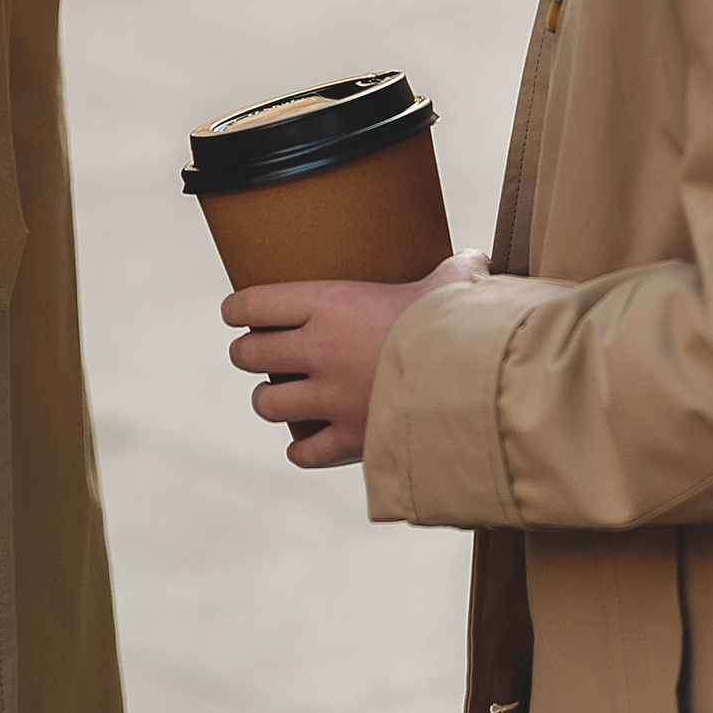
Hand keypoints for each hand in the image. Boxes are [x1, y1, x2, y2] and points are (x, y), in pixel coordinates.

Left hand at [225, 254, 488, 467]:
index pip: (254, 304)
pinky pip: (305, 452)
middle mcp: (318, 350)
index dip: (237, 309)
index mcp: (329, 303)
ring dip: (270, 399)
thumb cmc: (456, 321)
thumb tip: (478, 260)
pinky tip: (306, 442)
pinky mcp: (350, 440)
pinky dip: (302, 449)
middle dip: (248, 354)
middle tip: (257, 352)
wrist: (472, 381)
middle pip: (250, 355)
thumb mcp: (452, 284)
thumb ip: (454, 271)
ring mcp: (330, 399)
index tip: (234, 312)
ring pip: (268, 404)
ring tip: (278, 394)